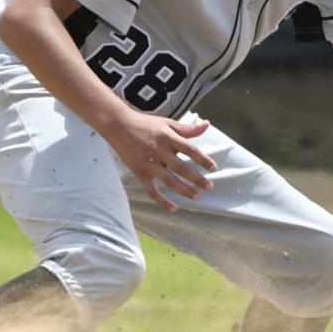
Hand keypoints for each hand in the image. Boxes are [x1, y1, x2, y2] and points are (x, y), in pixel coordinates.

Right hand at [100, 111, 217, 210]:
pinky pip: (151, 190)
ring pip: (169, 181)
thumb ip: (187, 129)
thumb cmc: (146, 124)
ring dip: (184, 190)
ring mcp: (149, 164)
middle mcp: (159, 151)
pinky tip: (174, 208)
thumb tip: (207, 124)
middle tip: (210, 187)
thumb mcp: (167, 123)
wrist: (118, 125)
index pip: (190, 150)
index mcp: (168, 138)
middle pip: (182, 168)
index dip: (203, 160)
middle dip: (197, 179)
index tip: (214, 169)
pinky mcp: (139, 172)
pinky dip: (162, 201)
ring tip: (197, 197)